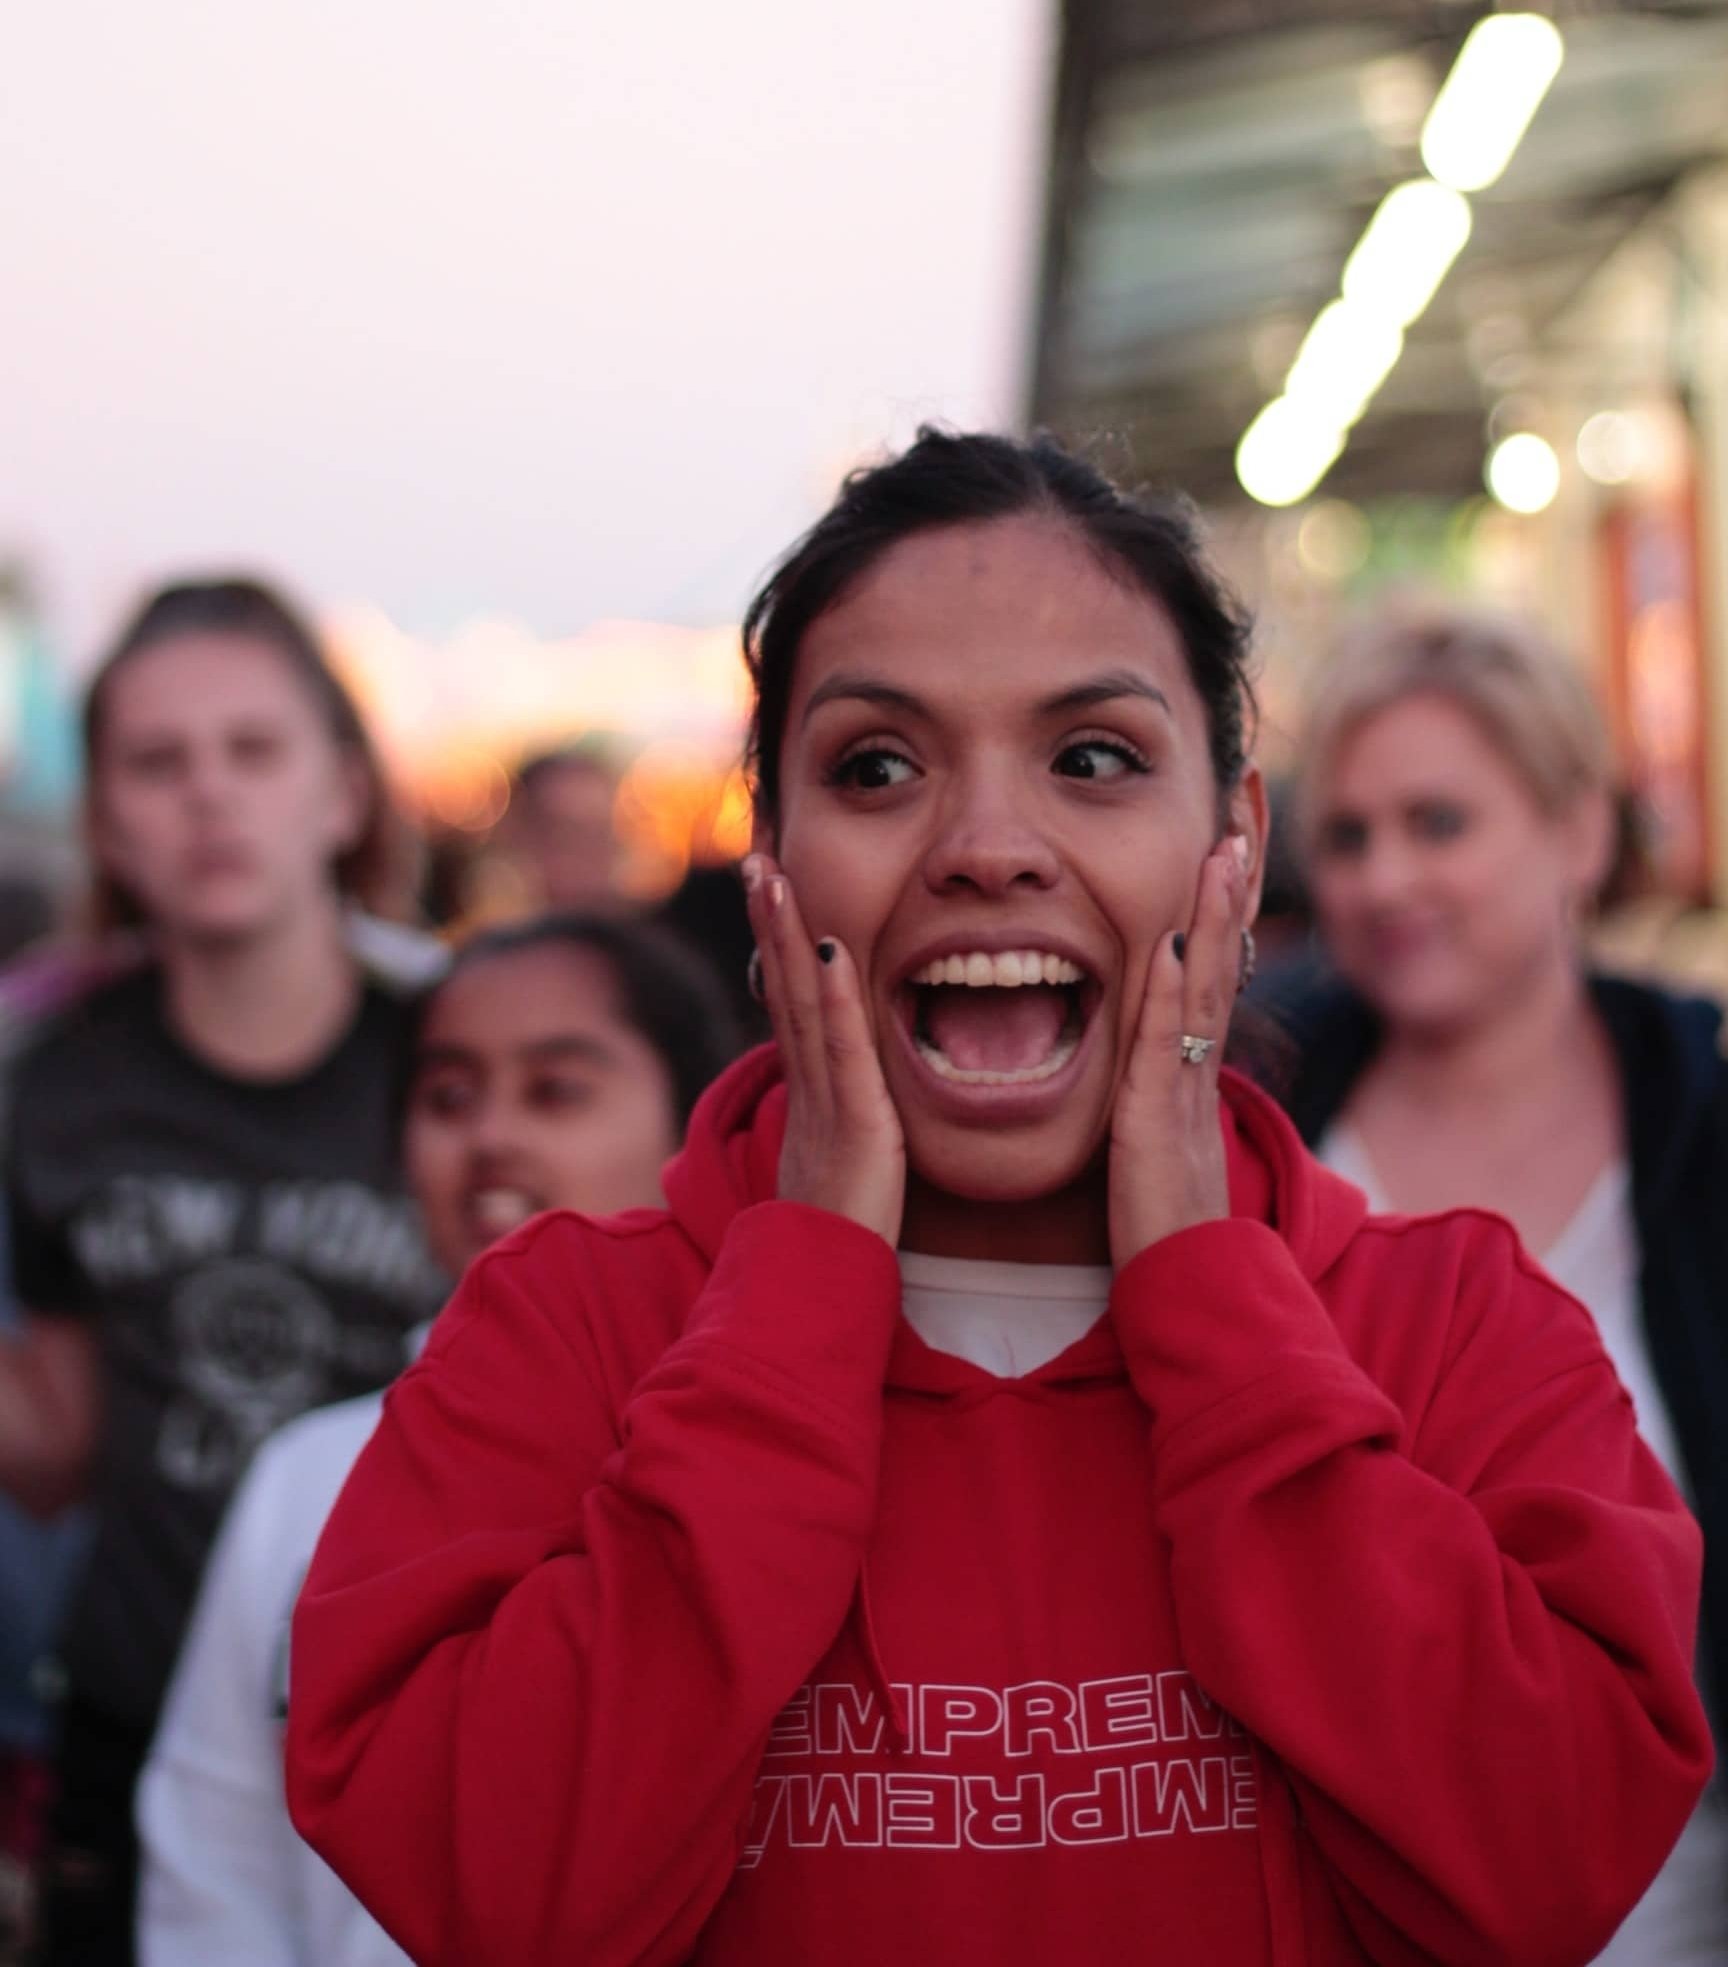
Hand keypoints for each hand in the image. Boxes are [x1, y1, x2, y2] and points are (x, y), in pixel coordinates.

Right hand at [744, 853, 905, 1246]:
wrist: (821, 1289)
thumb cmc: (835, 1234)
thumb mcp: (836, 1160)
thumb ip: (841, 1117)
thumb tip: (848, 1087)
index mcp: (808, 1091)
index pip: (789, 1000)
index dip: (778, 942)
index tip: (771, 888)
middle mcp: (807, 1085)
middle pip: (782, 985)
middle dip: (770, 919)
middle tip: (758, 857)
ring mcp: (826, 1101)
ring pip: (800, 1002)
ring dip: (786, 934)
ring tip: (773, 875)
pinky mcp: (855, 1122)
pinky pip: (843, 1049)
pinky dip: (834, 995)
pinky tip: (829, 947)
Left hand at [1107, 836, 1250, 1268]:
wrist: (1184, 1293)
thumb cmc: (1161, 1230)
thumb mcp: (1156, 1149)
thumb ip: (1153, 1103)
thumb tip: (1147, 1070)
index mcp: (1192, 1077)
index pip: (1206, 980)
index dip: (1216, 920)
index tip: (1221, 858)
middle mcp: (1198, 1075)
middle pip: (1218, 968)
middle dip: (1226, 899)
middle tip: (1235, 830)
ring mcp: (1184, 1096)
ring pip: (1202, 992)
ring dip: (1210, 921)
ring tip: (1219, 855)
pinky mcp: (1157, 1125)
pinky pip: (1163, 1046)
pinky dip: (1166, 993)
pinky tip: (1164, 945)